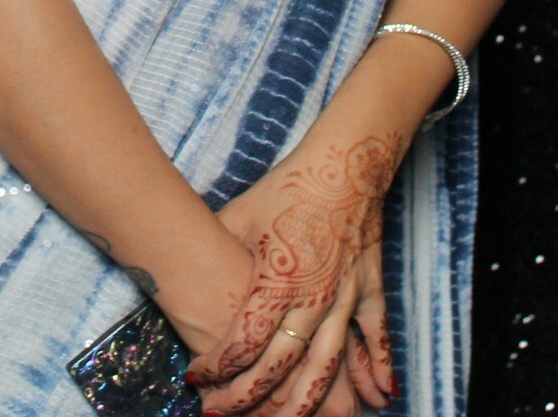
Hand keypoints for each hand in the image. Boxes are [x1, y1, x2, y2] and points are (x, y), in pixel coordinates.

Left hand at [189, 133, 402, 416]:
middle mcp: (313, 296)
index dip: (218, 366)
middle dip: (248, 397)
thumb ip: (217, 250)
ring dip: (306, 402)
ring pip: (326, 366)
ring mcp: (345, 297)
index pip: (244, 339)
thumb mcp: (240, 216)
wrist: (344, 164)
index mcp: (277, 278)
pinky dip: (376, 370)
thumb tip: (181, 266)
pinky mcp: (368, 290)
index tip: (195, 380)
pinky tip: (376, 398)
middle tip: (220, 414)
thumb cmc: (288, 188)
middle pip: (280, 365)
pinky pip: (373, 339)